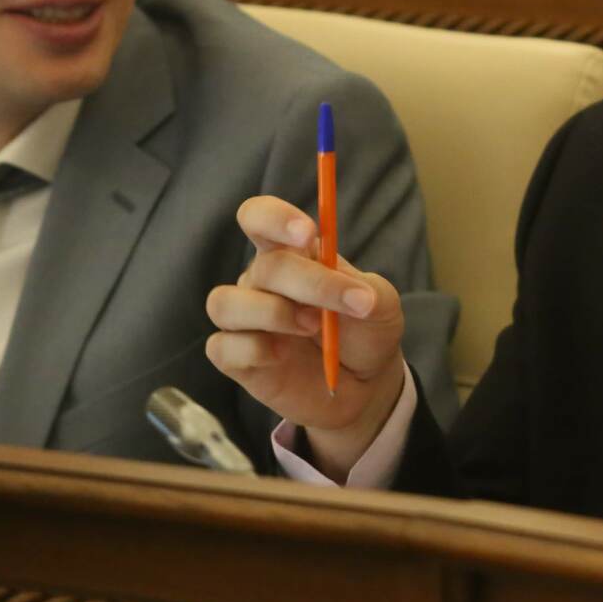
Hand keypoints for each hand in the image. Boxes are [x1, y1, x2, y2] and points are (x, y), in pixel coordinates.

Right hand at [207, 195, 406, 478]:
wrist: (364, 385)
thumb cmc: (365, 331)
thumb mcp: (380, 305)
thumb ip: (367, 291)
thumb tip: (357, 295)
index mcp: (290, 252)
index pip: (259, 217)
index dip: (275, 218)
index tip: (308, 235)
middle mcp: (260, 281)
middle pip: (263, 266)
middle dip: (309, 283)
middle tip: (347, 304)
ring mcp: (244, 319)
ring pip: (225, 303)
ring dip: (272, 313)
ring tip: (310, 327)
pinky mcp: (235, 358)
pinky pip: (221, 346)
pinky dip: (253, 350)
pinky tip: (281, 357)